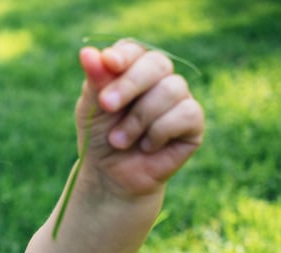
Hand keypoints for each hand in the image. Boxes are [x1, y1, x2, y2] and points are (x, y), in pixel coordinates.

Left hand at [75, 39, 204, 196]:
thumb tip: (87, 52)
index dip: (124, 55)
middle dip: (130, 83)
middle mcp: (159, 79)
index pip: (134, 49)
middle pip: (157, 63)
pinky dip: (159, 132)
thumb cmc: (100, 138)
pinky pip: (185, 113)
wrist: (111, 176)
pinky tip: (147, 147)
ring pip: (172, 89)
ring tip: (119, 141)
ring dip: (139, 118)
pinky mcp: (193, 122)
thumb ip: (94, 81)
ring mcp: (179, 98)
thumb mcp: (91, 109)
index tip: (108, 63)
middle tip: (107, 105)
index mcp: (132, 69)